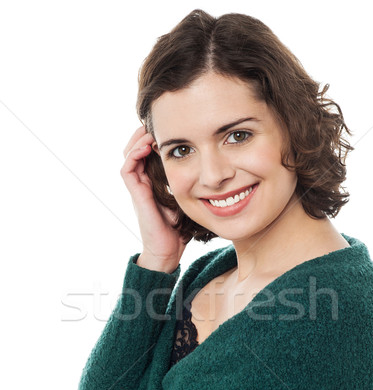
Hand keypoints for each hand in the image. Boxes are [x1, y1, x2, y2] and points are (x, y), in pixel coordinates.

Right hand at [120, 125, 189, 265]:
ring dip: (137, 139)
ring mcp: (138, 188)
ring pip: (128, 155)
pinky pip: (127, 169)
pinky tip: (146, 147)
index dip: (154, 137)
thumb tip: (213, 170)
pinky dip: (133, 155)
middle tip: (157, 122)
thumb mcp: (189, 199)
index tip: (169, 127)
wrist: (168, 251)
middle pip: (135, 148)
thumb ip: (193, 184)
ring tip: (150, 129)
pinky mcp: (135, 194)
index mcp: (154, 181)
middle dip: (144, 133)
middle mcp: (143, 182)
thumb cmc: (180, 229)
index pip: (148, 151)